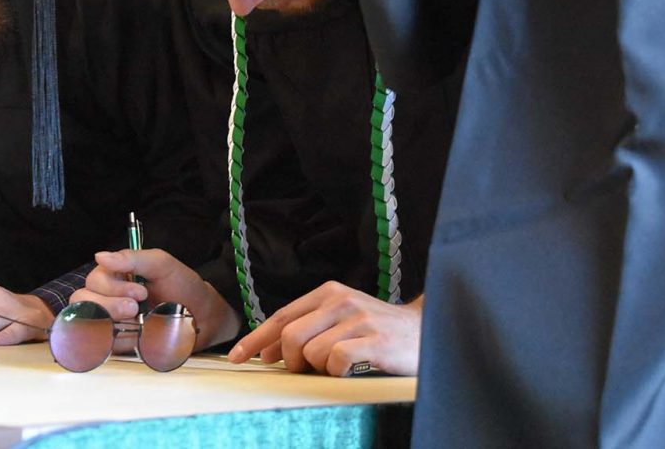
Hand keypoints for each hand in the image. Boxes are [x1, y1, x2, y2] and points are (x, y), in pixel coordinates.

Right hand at [70, 249, 241, 351]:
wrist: (203, 318)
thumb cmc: (183, 287)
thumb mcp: (163, 265)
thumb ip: (133, 258)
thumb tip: (100, 255)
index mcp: (116, 276)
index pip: (94, 280)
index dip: (112, 286)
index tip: (141, 291)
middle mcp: (108, 298)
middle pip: (82, 300)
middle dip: (108, 304)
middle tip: (135, 307)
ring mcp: (111, 322)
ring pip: (86, 323)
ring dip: (109, 322)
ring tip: (136, 321)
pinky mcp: (117, 343)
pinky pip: (99, 345)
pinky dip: (113, 341)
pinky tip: (134, 337)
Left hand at [228, 283, 422, 375]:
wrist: (427, 331)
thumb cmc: (376, 331)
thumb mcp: (339, 320)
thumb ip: (305, 329)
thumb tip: (266, 352)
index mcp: (327, 293)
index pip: (280, 317)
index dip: (255, 339)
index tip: (237, 358)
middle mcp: (340, 300)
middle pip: (290, 337)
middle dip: (292, 361)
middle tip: (310, 369)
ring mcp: (358, 319)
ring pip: (312, 353)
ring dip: (322, 368)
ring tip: (343, 364)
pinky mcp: (375, 340)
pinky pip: (336, 362)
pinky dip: (340, 372)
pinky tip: (355, 367)